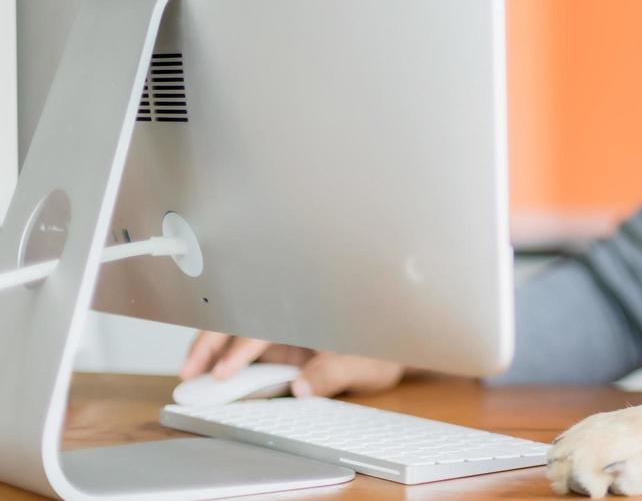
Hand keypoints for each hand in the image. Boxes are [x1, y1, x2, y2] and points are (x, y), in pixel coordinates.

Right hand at [180, 331, 405, 397]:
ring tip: (189, 374)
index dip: (242, 350)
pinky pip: (245, 348)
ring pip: (237, 331)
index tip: (224, 372)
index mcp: (310, 313)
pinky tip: (206, 375)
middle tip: (189, 370)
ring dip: (210, 349)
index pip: (266, 327)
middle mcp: (291, 317)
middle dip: (211, 342)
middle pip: (242, 321)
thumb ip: (334, 373)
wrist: (393, 343)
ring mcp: (282, 331)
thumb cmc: (381, 346)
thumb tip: (301, 388)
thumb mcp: (365, 362)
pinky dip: (222, 359)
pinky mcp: (278, 346)